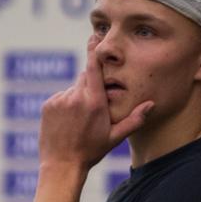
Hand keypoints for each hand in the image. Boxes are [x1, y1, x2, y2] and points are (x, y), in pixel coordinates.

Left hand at [38, 54, 150, 169]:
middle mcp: (76, 96)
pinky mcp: (48, 105)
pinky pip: (60, 98)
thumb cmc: (91, 152)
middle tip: (93, 109)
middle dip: (91, 87)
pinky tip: (67, 123)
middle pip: (85, 78)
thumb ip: (135, 119)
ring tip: (78, 122)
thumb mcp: (115, 137)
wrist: (61, 166)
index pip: (93, 67)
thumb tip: (152, 104)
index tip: (94, 36)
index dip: (94, 50)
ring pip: (73, 89)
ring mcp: (60, 100)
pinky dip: (65, 105)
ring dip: (78, 98)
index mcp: (94, 101)